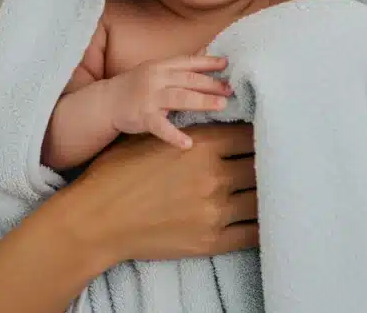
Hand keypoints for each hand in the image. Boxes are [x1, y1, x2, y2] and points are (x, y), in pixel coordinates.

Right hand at [64, 123, 257, 264]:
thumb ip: (189, 134)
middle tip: (270, 161)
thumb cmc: (117, 175)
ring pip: (261, 197)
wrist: (96, 220)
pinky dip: (262, 223)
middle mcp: (214, 175)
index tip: (261, 138)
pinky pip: (253, 232)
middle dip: (265, 161)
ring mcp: (215, 210)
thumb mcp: (152, 140)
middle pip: (260, 163)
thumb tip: (218, 127)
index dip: (257, 136)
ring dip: (265, 191)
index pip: (250, 135)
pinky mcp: (212, 240)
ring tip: (269, 188)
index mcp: (202, 145)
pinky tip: (264, 218)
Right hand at [106, 55, 232, 148]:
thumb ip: (176, 69)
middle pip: (188, 80)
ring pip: (179, 98)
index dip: (207, 62)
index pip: (187, 62)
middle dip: (211, 84)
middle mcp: (156, 79)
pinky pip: (161, 126)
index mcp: (160, 66)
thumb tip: (204, 58)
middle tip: (230, 89)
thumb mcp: (154, 70)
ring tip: (221, 105)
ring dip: (202, 101)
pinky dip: (174, 135)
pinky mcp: (143, 117)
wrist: (106, 101)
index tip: (226, 63)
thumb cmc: (135, 86)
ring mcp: (149, 97)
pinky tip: (187, 143)